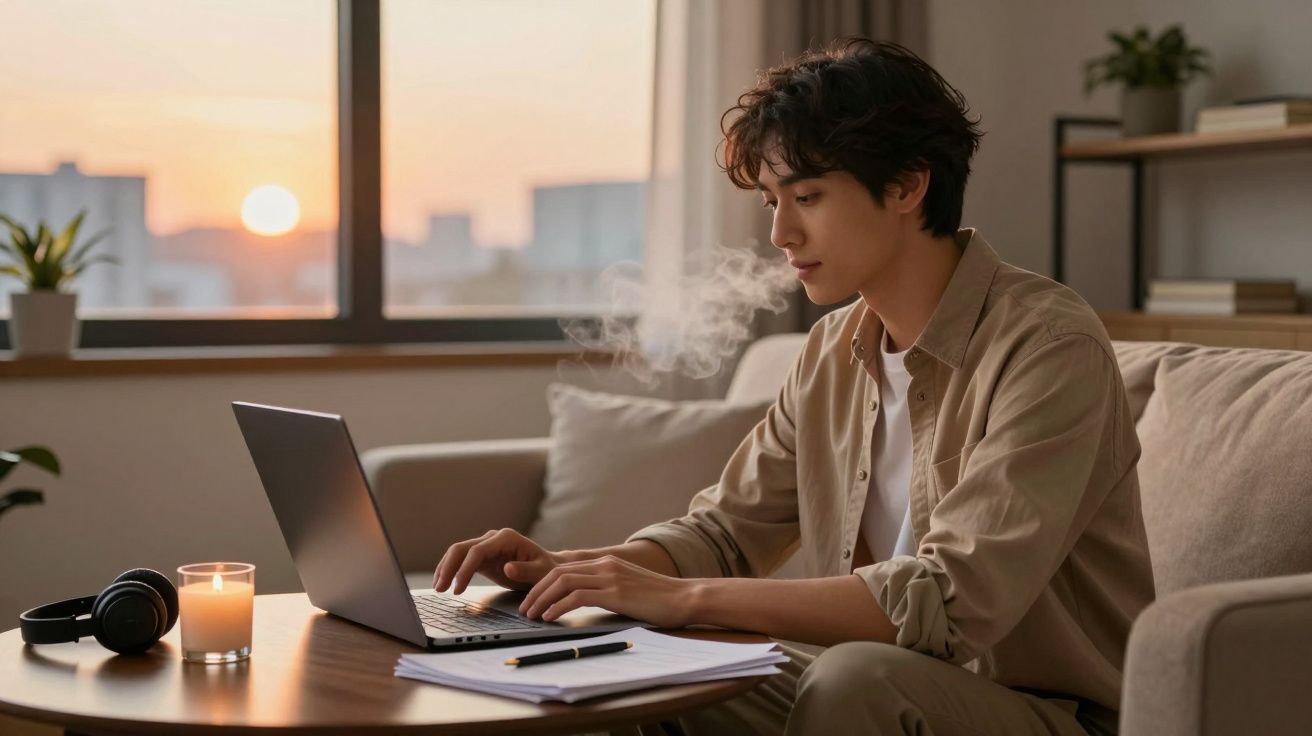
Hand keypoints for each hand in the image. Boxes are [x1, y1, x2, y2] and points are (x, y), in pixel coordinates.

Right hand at [433, 528, 564, 593]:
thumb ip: (525, 570)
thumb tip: (507, 567)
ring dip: (445, 569)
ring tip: (438, 588)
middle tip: (440, 588)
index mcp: (506, 538)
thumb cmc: (547, 570)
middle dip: (448, 568)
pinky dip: (451, 571)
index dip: (465, 569)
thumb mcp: (541, 572)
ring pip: (458, 553)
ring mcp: (486, 546)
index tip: (457, 587)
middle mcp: (493, 538)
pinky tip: (443, 583)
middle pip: (462, 548)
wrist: (548, 568)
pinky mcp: (482, 557)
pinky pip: (461, 561)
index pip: (478, 551)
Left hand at [518, 554, 697, 628]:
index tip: (532, 600)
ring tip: (532, 615)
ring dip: (542, 599)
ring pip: (563, 582)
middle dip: (536, 591)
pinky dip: (559, 606)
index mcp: (606, 562)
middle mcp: (605, 565)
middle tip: (525, 609)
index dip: (542, 584)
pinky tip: (551, 618)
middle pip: (557, 573)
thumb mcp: (627, 588)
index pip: (564, 569)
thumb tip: (583, 602)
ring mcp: (609, 577)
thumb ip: (606, 589)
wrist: (684, 598)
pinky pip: (577, 596)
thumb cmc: (658, 599)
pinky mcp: (615, 593)